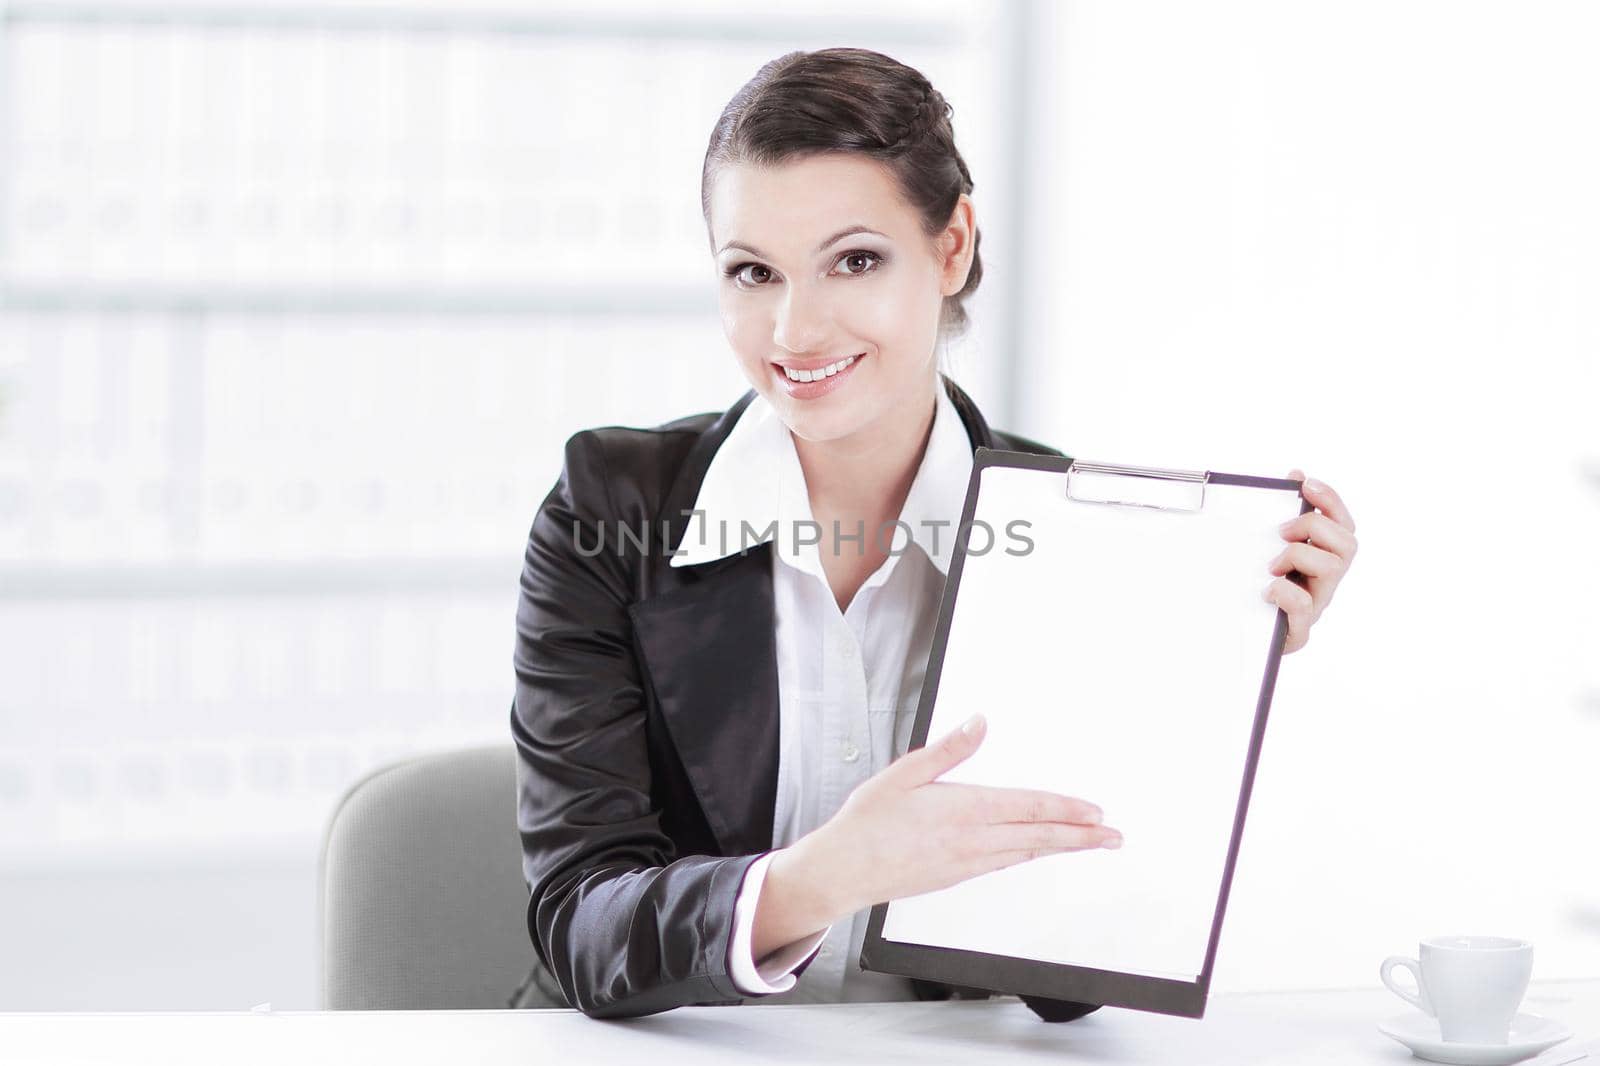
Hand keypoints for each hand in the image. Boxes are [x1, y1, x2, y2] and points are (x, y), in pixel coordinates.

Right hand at [795, 713, 1120, 916]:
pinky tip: (1037, 853)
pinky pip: (1004, 864)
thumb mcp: (904, 773)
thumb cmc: (868, 821)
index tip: (1096, 811)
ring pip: (1026, 853)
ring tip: (1089, 844)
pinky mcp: (956, 876)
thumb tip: (979, 723)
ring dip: (1062, 848)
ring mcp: (965, 863)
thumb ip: (948, 749)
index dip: (1066, 810)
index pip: (1028, 808)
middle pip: (1038, 837)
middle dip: (1081, 836)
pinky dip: (1030, 856)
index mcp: (963, 810)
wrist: (843, 870)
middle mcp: (971, 840)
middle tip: (1113, 836)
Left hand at [1264, 469, 1357, 653]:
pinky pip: (1302, 605)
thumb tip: (1294, 475)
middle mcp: (1327, 581)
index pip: (1343, 524)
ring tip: (1272, 565)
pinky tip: (1266, 591)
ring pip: (1331, 568)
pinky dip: (1283, 592)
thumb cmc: (1264, 589)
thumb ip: (1284, 515)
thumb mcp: (1271, 550)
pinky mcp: (1299, 629)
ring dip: (1297, 556)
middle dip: (1314, 526)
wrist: (1248, 638)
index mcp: (1323, 559)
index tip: (1306, 484)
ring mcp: (1317, 604)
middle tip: (1282, 531)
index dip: (1330, 501)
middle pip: (1348, 544)